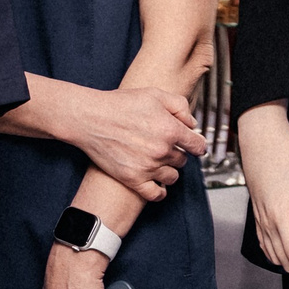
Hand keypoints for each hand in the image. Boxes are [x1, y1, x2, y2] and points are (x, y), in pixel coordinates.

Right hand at [69, 85, 206, 203]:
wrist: (90, 118)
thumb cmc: (118, 105)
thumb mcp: (154, 94)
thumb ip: (179, 106)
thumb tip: (192, 123)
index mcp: (170, 130)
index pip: (197, 146)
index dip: (196, 144)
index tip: (193, 145)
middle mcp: (162, 151)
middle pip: (183, 160)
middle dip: (177, 153)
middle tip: (164, 146)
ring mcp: (148, 167)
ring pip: (172, 177)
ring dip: (168, 170)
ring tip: (158, 162)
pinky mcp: (133, 179)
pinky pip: (156, 194)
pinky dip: (159, 191)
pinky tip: (156, 183)